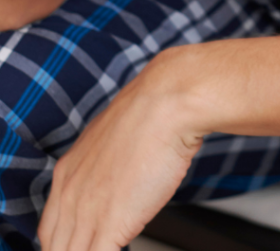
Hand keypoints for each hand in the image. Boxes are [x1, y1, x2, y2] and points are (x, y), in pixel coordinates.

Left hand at [37, 59, 204, 250]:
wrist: (168, 103)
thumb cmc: (153, 113)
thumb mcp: (114, 136)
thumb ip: (105, 163)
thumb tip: (116, 173)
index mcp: (67, 172)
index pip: (50, 229)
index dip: (65, 242)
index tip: (84, 242)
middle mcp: (70, 193)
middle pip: (56, 247)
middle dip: (75, 249)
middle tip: (99, 242)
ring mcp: (87, 211)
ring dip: (92, 249)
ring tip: (115, 243)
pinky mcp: (110, 223)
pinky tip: (126, 247)